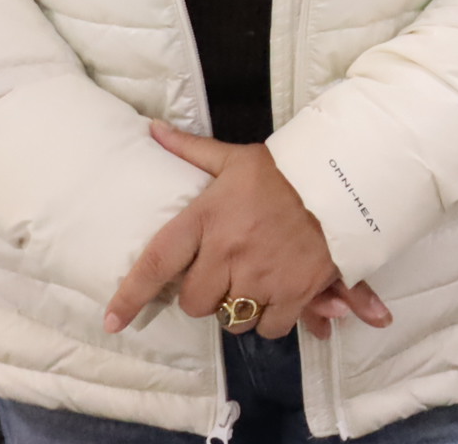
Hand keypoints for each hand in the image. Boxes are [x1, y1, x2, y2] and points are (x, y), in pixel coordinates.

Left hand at [103, 123, 389, 340]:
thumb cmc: (284, 172)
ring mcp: (262, 275)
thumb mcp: (235, 158)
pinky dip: (270, 319)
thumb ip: (191, 150)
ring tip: (250, 286)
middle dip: (203, 297)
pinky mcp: (295, 291)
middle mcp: (229, 252)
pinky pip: (269, 326)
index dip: (131, 296)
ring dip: (236, 309)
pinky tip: (276, 299)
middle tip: (220, 277)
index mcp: (207, 219)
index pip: (157, 263)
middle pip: (194, 303)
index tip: (113, 321)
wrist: (344, 180)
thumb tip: (152, 130)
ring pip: (231, 318)